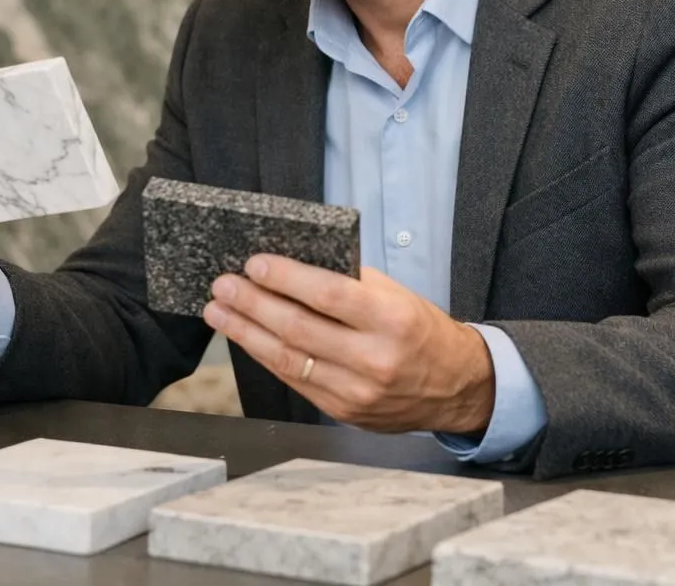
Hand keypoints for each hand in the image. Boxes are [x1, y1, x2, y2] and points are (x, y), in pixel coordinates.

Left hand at [203, 257, 495, 434]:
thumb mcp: (396, 295)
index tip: (254, 264)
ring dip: (246, 333)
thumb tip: (292, 264)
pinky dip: (266, 356)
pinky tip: (246, 338)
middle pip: (298, 328)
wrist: (455, 386)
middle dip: (252, 304)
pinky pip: (295, 381)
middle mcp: (373, 359)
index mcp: (392, 320)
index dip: (285, 278)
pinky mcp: (343, 411)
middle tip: (223, 285)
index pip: (327, 295)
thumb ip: (348, 282)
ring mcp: (356, 391)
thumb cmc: (420, 330)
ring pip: (288, 359)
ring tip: (219, 311)